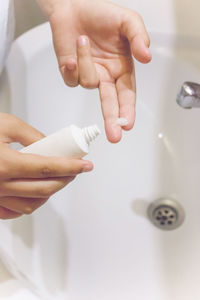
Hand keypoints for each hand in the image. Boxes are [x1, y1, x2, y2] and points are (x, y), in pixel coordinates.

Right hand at [0, 113, 92, 218]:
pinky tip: (35, 193)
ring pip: (32, 204)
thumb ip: (31, 135)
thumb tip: (50, 145)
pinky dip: (30, 204)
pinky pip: (15, 211)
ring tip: (57, 180)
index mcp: (4, 164)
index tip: (85, 165)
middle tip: (74, 170)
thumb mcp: (5, 124)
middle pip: (44, 188)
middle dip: (65, 180)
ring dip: (50, 193)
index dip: (71, 167)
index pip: (48, 168)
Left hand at [37, 0, 151, 142]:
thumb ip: (139, 37)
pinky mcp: (71, 74)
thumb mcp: (127, 21)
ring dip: (85, 61)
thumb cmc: (101, 14)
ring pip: (88, 83)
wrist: (72, 6)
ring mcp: (88, 76)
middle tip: (115, 135)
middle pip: (110, 103)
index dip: (128, 110)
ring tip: (83, 40)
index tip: (128, 124)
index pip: (127, 94)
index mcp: (122, 68)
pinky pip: (71, 79)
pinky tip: (72, 54)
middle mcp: (106, 76)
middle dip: (113, 119)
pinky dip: (71, 67)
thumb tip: (146, 57)